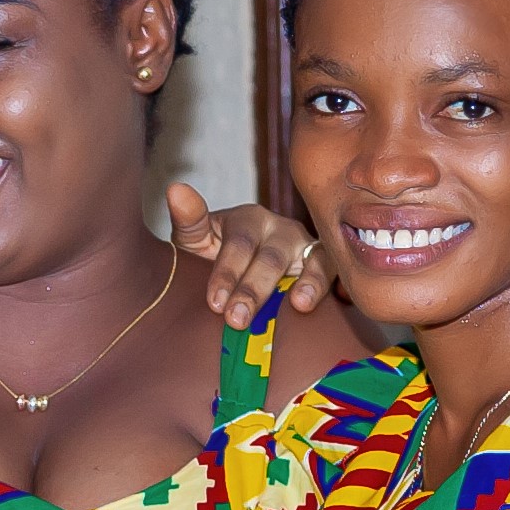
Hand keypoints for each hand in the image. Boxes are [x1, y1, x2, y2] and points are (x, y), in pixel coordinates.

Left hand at [166, 182, 332, 329]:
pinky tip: (324, 302)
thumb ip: (188, 220)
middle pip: (271, 258)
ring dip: (307, 283)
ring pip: (310, 259)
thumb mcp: (195, 240)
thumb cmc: (213, 254)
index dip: (227, 273)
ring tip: (300, 305)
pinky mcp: (323, 262)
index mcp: (247, 219)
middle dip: (254, 290)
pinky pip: (333, 270)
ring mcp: (304, 245)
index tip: (214, 303)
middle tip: (238, 319)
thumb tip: (176, 190)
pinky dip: (330, 284)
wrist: (238, 271)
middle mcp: (279, 228)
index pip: (238, 245)